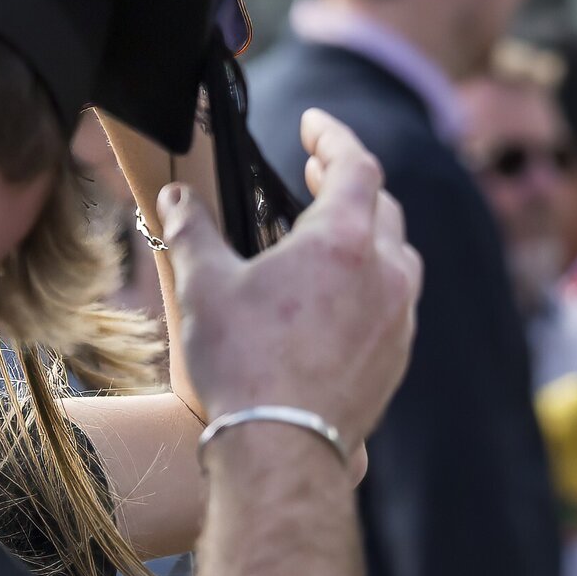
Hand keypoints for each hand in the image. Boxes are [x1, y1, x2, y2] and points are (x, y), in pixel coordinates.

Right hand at [163, 109, 419, 449]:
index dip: (334, 136)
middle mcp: (386, 273)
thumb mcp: (203, 287)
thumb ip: (192, 230)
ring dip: (367, 232)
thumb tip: (176, 196)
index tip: (312, 125)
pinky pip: (396, 301)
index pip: (355, 164)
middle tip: (315, 174)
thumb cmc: (243, 365)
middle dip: (348, 182)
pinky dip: (373, 281)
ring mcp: (400, 317)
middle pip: (381, 205)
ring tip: (331, 232)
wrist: (283, 450)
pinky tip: (340, 297)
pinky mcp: (398, 357)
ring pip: (397, 254)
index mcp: (343, 241)